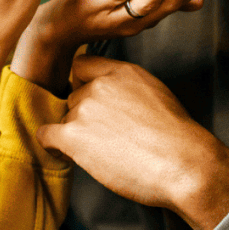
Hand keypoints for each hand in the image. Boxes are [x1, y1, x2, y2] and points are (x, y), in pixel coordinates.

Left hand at [13, 0, 214, 93]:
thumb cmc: (95, 13)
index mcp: (142, 20)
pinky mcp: (97, 2)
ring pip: (148, 0)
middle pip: (165, 4)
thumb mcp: (132, 7)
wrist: (57, 27)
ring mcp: (115, 14)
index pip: (173, 6)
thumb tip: (199, 0)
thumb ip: (165, 3)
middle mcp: (132, 22)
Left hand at [37, 55, 228, 229]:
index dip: (83, 85)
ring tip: (100, 153)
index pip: (82, 66)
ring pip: (65, 120)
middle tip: (103, 137)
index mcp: (121, 71)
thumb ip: (129, 89)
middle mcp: (99, 85)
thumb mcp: (156, 94)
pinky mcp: (73, 136)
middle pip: (73, 97)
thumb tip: (116, 102)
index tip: (90, 102)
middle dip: (83, 116)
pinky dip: (53, 146)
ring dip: (75, 135)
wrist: (182, 163)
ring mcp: (84, 109)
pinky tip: (64, 154)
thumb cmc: (177, 138)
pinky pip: (46, 135)